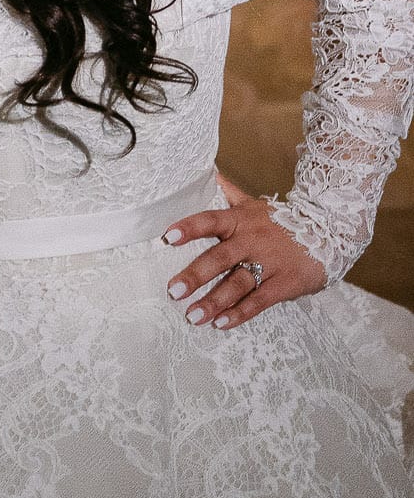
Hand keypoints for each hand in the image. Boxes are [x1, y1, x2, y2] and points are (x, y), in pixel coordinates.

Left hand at [163, 184, 325, 330]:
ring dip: (214, 301)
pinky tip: (221, 323)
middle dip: (196, 275)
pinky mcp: (284, 283)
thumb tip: (210, 173)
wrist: (330, 231)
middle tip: (174, 291)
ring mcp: (269, 263)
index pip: (210, 221)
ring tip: (193, 316)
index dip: (189, 228)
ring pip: (238, 284)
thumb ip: (231, 193)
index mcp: (241, 221)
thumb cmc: (284, 221)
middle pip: (220, 258)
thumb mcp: (256, 205)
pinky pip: (259, 301)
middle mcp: (252, 241)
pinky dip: (240, 313)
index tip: (168, 237)